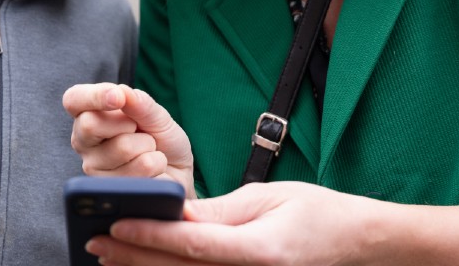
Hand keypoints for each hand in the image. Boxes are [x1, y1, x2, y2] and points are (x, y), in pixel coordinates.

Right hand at [62, 83, 194, 196]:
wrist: (177, 173)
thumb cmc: (162, 140)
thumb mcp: (156, 115)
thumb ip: (139, 103)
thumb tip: (121, 92)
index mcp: (89, 115)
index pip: (74, 99)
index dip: (93, 96)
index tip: (118, 96)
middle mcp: (84, 142)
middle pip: (89, 124)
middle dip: (128, 123)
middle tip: (139, 129)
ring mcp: (94, 168)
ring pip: (122, 147)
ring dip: (148, 145)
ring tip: (149, 151)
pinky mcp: (110, 190)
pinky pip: (140, 167)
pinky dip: (156, 162)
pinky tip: (153, 169)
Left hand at [84, 182, 458, 265]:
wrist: (364, 246)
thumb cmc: (320, 213)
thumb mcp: (268, 199)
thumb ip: (218, 212)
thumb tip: (174, 214)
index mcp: (258, 252)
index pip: (189, 243)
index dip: (147, 233)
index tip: (113, 224)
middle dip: (133, 256)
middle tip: (94, 242)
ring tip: (109, 258)